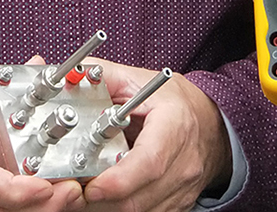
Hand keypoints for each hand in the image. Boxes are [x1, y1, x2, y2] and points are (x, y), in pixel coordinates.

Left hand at [81, 60, 229, 211]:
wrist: (210, 125)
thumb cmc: (174, 103)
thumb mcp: (139, 81)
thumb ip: (101, 77)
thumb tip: (66, 78)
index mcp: (174, 126)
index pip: (150, 162)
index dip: (118, 180)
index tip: (90, 185)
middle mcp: (184, 164)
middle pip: (138, 197)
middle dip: (101, 198)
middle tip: (74, 188)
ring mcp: (182, 189)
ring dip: (106, 207)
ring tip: (86, 190)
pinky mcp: (178, 205)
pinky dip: (120, 209)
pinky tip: (107, 196)